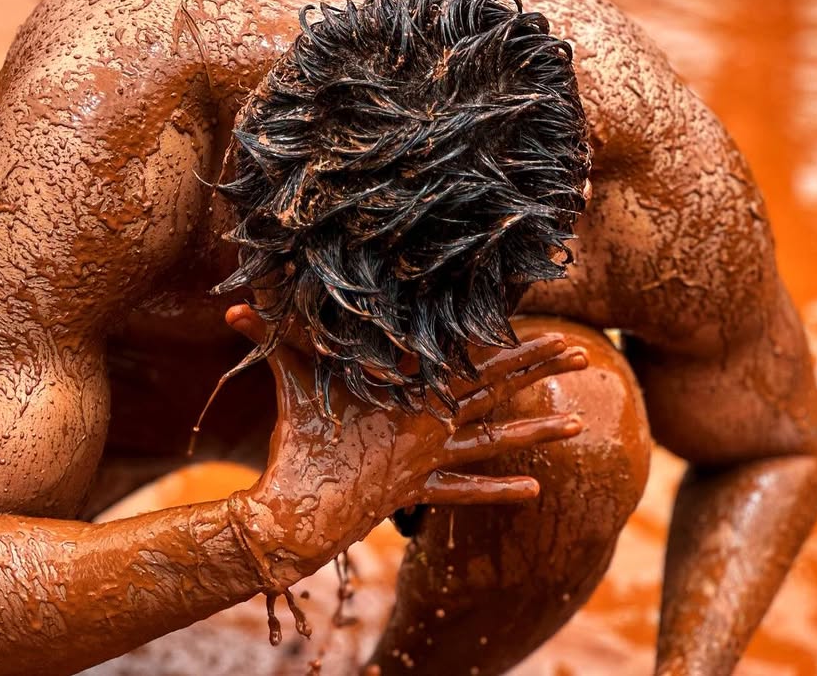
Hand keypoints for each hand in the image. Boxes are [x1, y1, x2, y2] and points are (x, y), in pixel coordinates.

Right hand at [226, 305, 585, 584]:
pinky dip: (497, 490)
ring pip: (492, 440)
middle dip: (539, 372)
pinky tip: (535, 491)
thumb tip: (233, 304)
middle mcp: (428, 420)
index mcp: (409, 389)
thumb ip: (271, 338)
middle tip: (583, 357)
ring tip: (579, 425)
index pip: (471, 359)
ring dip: (536, 433)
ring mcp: (429, 457)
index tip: (551, 331)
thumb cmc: (296, 438)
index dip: (512, 345)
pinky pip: (465, 489)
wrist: (297, 512)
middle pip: (494, 391)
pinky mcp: (420, 488)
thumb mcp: (290, 380)